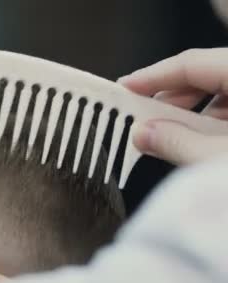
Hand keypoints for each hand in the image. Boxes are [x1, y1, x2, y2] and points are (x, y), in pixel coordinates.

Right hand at [119, 48, 227, 164]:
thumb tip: (143, 133)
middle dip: (174, 101)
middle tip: (144, 121)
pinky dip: (220, 124)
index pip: (192, 63)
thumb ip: (179, 144)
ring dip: (197, 116)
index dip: (153, 76)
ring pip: (227, 93)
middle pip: (210, 76)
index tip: (124, 89)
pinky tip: (205, 146)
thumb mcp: (220, 160)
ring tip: (174, 141)